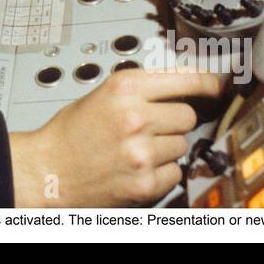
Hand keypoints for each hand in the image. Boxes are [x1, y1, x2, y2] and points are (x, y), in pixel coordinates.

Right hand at [9, 69, 222, 206]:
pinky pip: (175, 172)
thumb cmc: (70, 134)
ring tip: (135, 149)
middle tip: (149, 128)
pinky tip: (137, 168)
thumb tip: (180, 84)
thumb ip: (140, 88)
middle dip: (172, 121)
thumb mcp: (102, 94)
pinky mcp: (144, 183)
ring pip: (182, 145)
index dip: (206, 83)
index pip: (185, 80)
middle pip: (187, 115)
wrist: (47, 171)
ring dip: (165, 148)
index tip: (215, 86)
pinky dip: (161, 172)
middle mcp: (135, 117)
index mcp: (124, 88)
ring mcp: (142, 152)